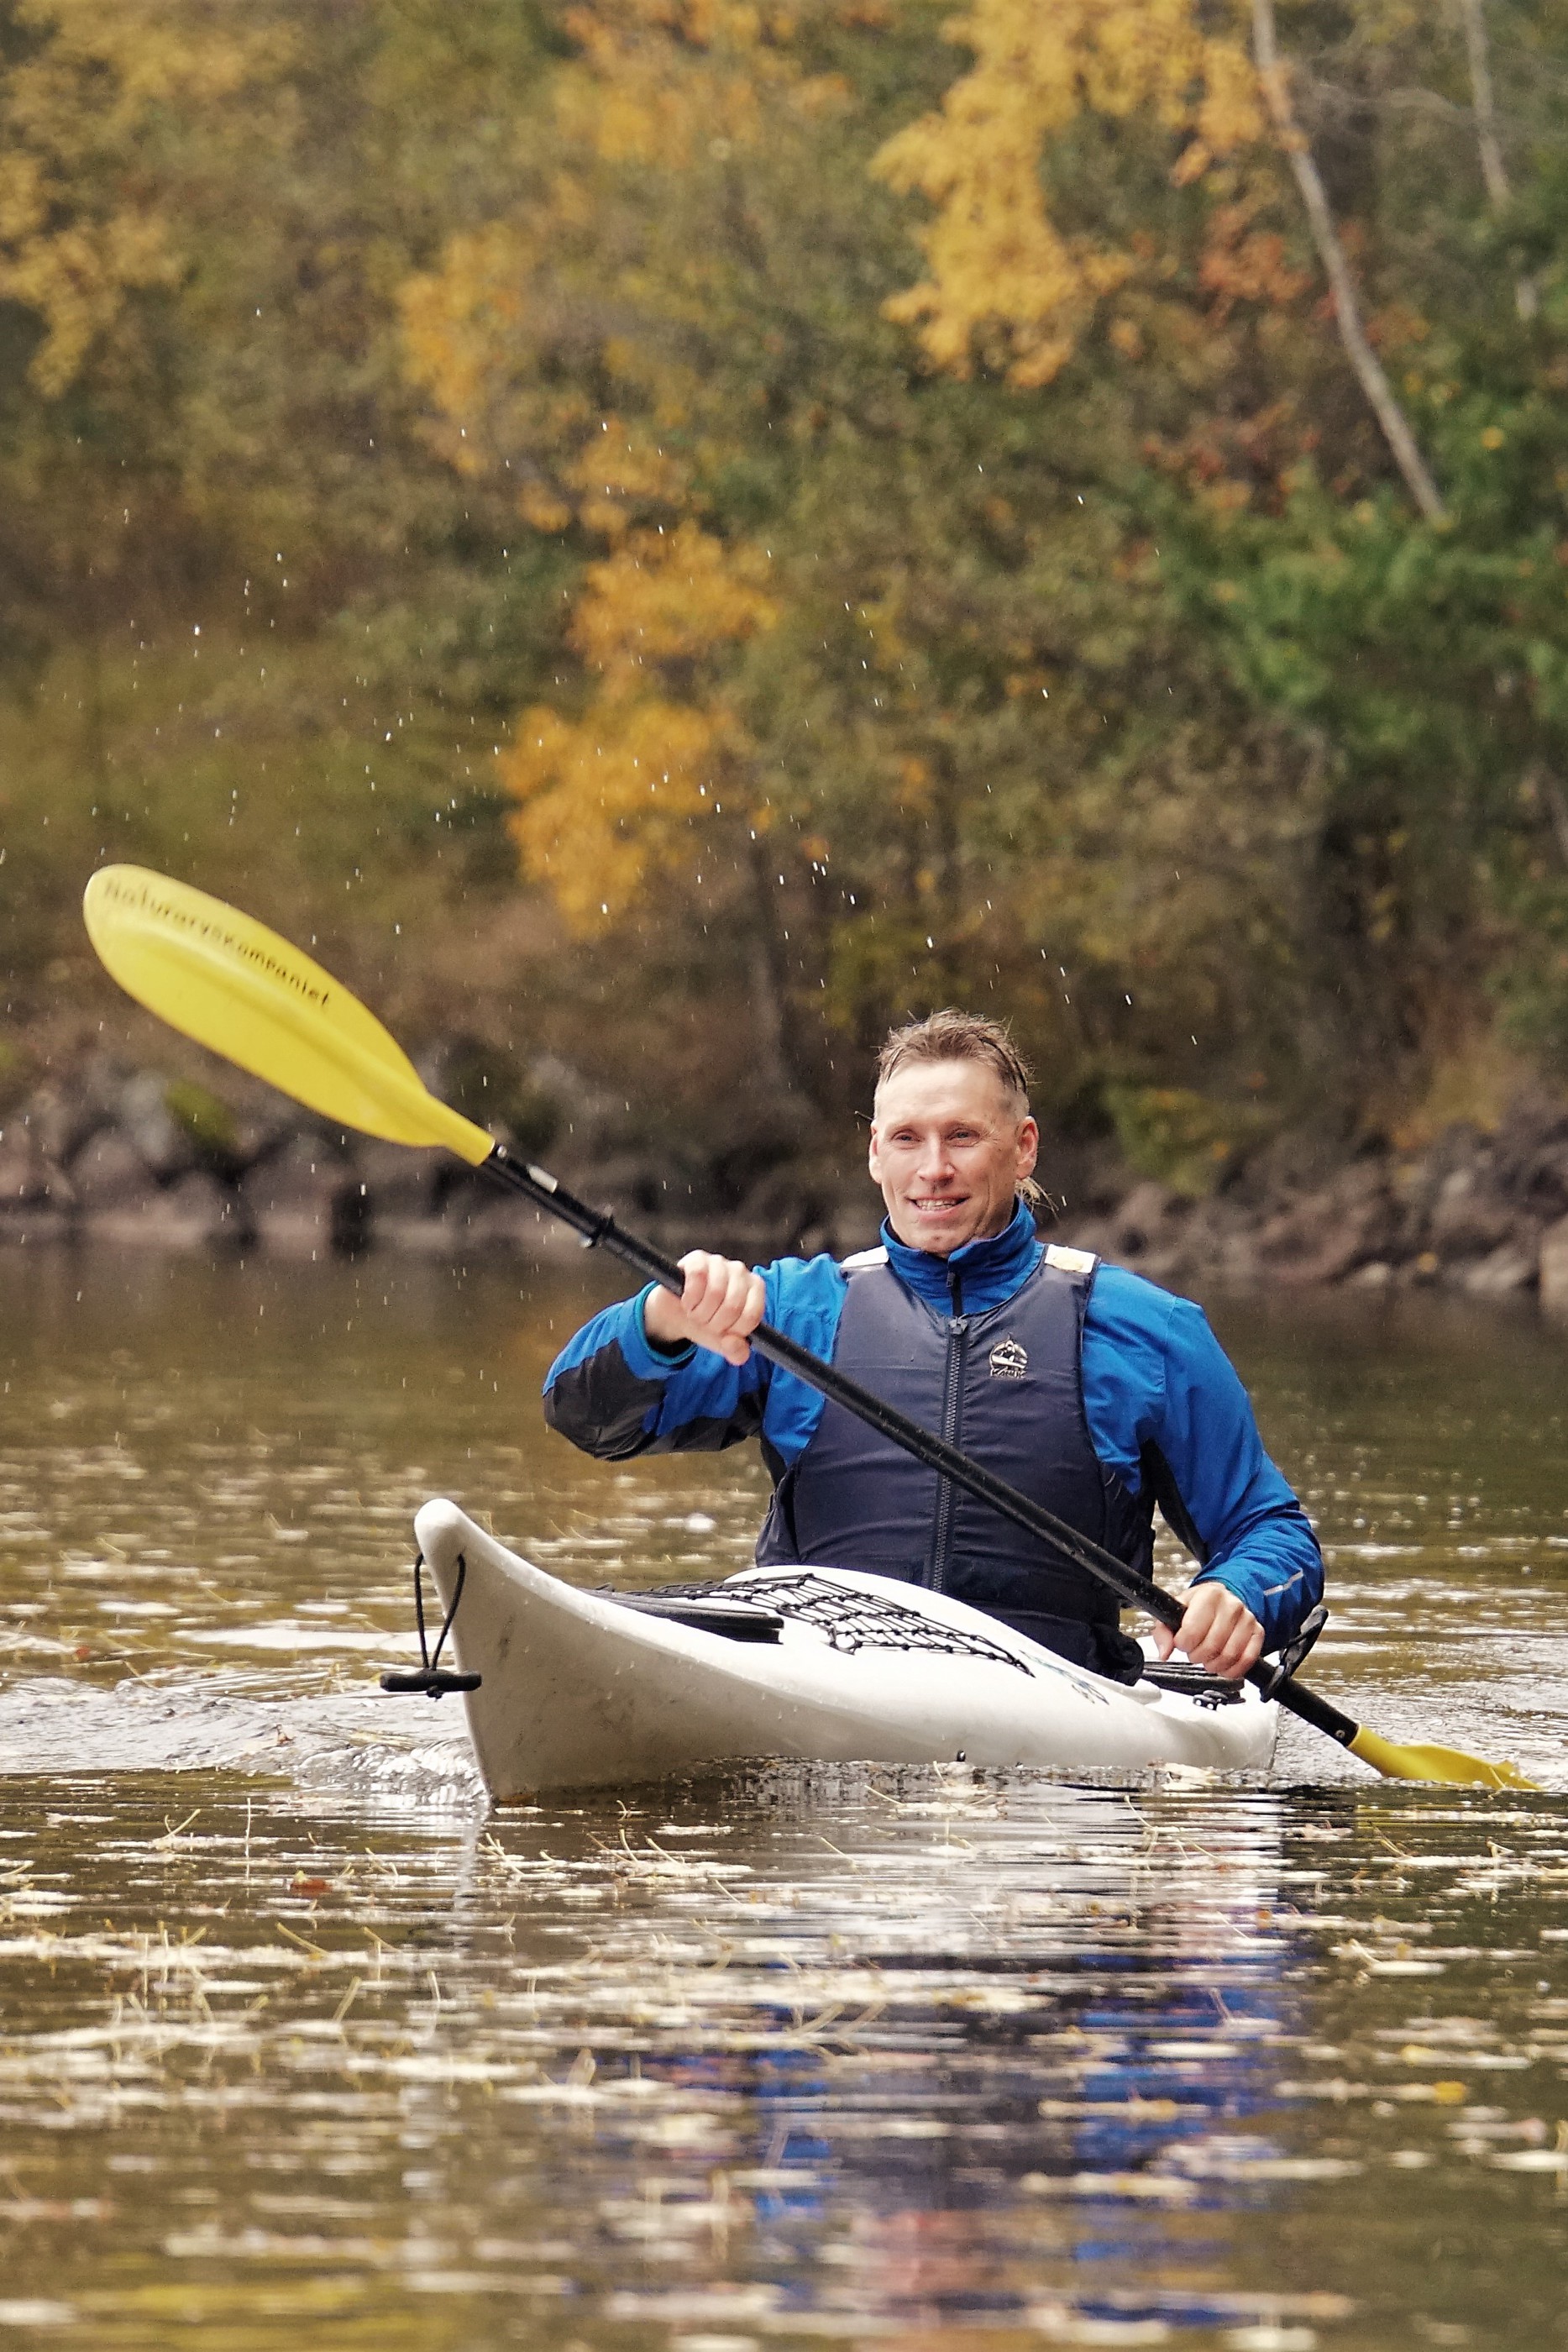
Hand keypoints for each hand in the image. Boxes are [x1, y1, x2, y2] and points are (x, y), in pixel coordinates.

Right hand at [643, 1253, 765, 1366]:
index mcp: (755, 1289)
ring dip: (700, 1312)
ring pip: (715, 1292)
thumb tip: (734, 1345)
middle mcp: (740, 1271)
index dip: (734, 1330)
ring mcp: (719, 1262)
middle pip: (733, 1305)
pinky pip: (697, 1277)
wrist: (676, 1314)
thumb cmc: (706, 1323)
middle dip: (714, 1323)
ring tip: (695, 1313)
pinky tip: (687, 1301)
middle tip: (705, 1322)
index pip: (752, 1315)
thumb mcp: (723, 1343)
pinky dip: (690, 1297)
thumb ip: (737, 1351)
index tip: (724, 1332)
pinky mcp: (697, 1258)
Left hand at [1153, 1582, 1263, 1680]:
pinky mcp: (1258, 1632)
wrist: (1221, 1599)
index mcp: (1208, 1595)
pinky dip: (1232, 1670)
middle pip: (1212, 1646)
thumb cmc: (1197, 1607)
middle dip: (1197, 1656)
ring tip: (1207, 1657)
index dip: (1183, 1644)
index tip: (1182, 1643)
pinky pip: (1247, 1660)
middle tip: (1194, 1651)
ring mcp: (1247, 1619)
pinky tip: (1223, 1665)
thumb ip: (1163, 1631)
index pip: (1192, 1631)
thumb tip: (1164, 1652)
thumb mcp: (1174, 1611)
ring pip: (1229, 1656)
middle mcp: (1230, 1605)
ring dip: (1214, 1665)